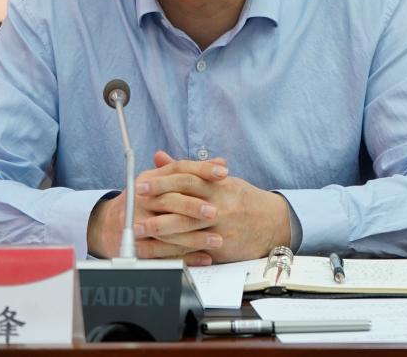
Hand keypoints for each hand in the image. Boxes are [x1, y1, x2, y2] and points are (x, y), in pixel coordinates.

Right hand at [86, 153, 227, 264]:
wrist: (114, 224)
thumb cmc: (148, 199)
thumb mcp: (163, 180)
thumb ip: (192, 173)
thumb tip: (221, 163)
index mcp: (151, 178)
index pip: (178, 169)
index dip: (201, 169)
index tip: (223, 173)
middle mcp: (143, 198)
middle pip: (169, 199)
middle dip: (193, 206)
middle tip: (215, 212)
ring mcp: (138, 222)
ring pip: (167, 230)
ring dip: (194, 237)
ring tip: (217, 240)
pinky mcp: (139, 246)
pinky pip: (164, 253)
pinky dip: (186, 257)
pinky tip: (205, 258)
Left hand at [136, 151, 291, 262]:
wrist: (273, 222)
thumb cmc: (241, 198)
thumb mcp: (217, 180)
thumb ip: (186, 169)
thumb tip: (159, 156)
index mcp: (216, 185)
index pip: (185, 179)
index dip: (161, 182)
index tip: (141, 185)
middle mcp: (218, 204)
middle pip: (183, 202)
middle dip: (156, 205)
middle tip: (133, 206)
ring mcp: (221, 226)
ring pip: (187, 227)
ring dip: (160, 229)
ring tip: (139, 230)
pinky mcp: (223, 246)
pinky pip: (196, 248)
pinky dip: (176, 249)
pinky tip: (159, 250)